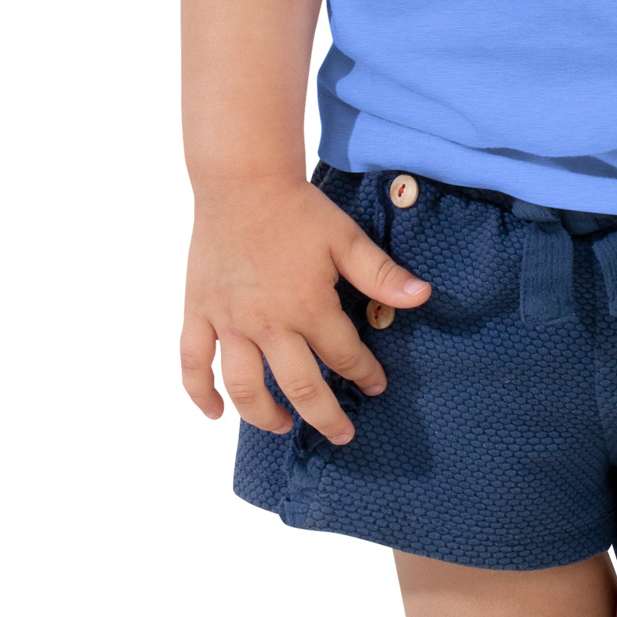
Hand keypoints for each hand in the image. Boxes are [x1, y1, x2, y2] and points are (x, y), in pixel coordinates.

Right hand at [180, 175, 430, 443]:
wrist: (242, 181)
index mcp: (307, 307)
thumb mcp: (345, 239)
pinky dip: (200, 393)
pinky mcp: (199, 312)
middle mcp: (267, 324)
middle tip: (341, 435)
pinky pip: (193, 363)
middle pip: (298, 387)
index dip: (365, 375)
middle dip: (324, 416)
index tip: (376, 385)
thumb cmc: (297, 209)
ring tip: (283, 426)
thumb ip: (381, 274)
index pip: (344, 356)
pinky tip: (215, 412)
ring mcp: (229, 322)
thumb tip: (423, 297)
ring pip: (245, 387)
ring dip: (264, 415)